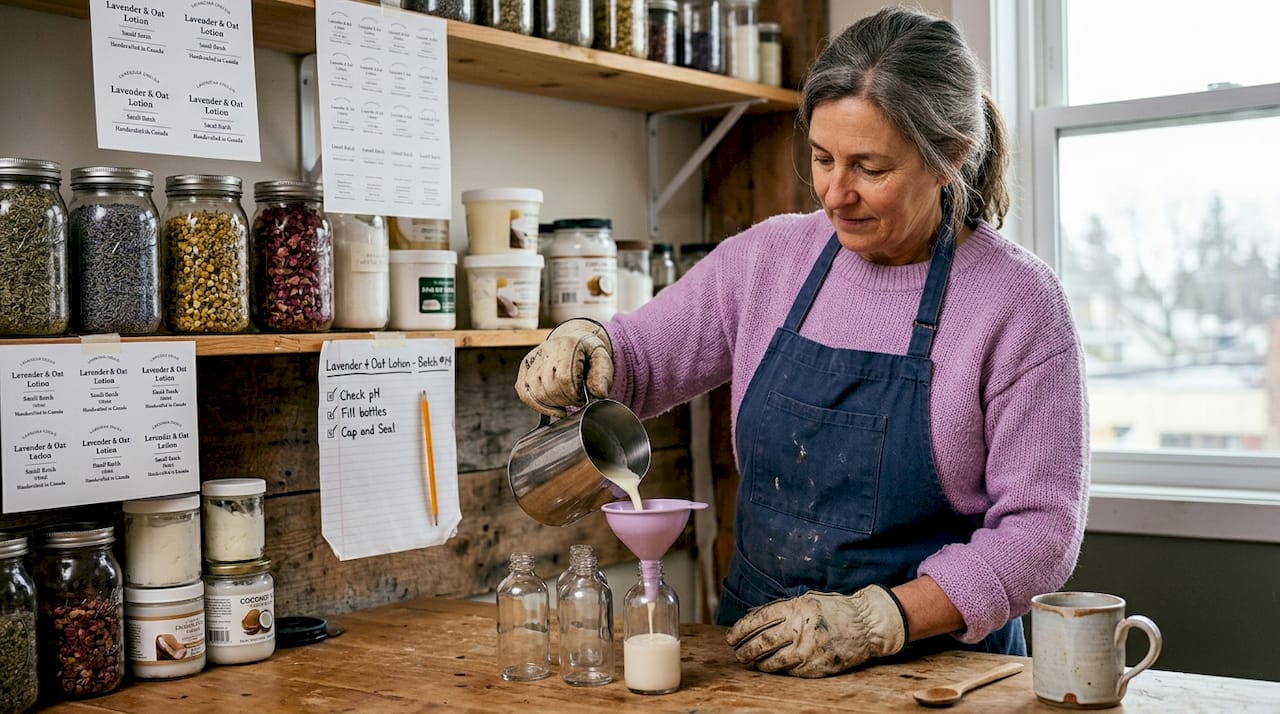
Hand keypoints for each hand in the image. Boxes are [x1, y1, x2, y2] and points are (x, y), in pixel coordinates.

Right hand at [515, 319, 613, 416]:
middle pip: (550, 388)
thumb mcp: (602, 360)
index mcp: (567, 345)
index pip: (565, 379)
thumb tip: (598, 394)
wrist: (575, 341)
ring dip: (554, 405)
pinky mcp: (524, 368)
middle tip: (576, 400)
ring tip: (567, 401)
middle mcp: (546, 350)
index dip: (575, 395)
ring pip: (536, 394)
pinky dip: (539, 406)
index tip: (583, 398)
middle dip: (566, 401)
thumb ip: (602, 376)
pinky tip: (553, 408)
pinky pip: (524, 394)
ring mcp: (532, 358)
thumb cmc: (589, 354)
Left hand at [725, 585, 907, 677]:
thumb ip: (781, 609)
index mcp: (797, 608)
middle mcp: (802, 629)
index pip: (760, 619)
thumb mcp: (807, 601)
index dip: (741, 629)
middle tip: (736, 652)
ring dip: (756, 662)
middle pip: (762, 642)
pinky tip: (769, 666)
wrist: (867, 626)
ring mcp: (809, 650)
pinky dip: (777, 669)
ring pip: (773, 661)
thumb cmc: (833, 611)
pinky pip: (789, 671)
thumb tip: (751, 619)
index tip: (731, 636)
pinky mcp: (817, 667)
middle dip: (744, 648)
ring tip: (748, 660)